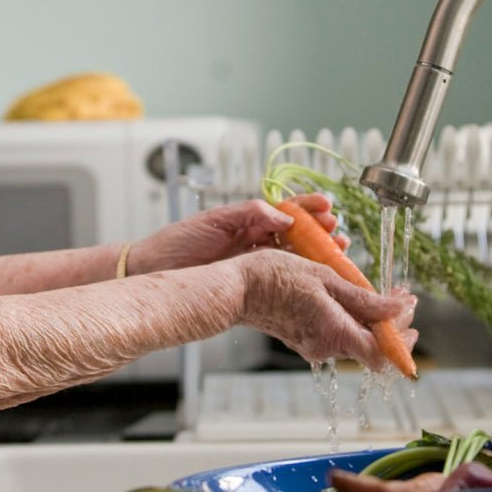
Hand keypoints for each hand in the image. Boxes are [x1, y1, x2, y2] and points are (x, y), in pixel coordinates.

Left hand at [129, 193, 346, 275]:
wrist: (153, 271)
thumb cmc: (177, 243)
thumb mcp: (213, 221)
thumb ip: (249, 214)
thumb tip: (283, 216)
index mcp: (247, 221)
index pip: (285, 210)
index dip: (308, 208)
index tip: (327, 207)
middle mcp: (254, 241)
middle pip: (297, 234)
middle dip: (321, 232)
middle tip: (338, 233)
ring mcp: (254, 263)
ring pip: (294, 257)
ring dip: (317, 253)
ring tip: (337, 251)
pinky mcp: (249, 283)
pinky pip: (280, 278)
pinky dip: (300, 277)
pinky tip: (316, 277)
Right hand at [233, 249, 417, 369]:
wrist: (236, 288)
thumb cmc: (275, 277)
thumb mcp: (325, 278)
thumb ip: (364, 299)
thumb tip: (398, 309)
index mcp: (335, 333)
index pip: (382, 354)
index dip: (402, 339)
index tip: (410, 311)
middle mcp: (326, 347)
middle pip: (371, 346)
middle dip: (392, 324)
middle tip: (400, 298)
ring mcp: (314, 345)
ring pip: (355, 339)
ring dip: (372, 319)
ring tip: (379, 293)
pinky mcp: (304, 339)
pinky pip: (337, 333)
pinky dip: (352, 318)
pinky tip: (351, 297)